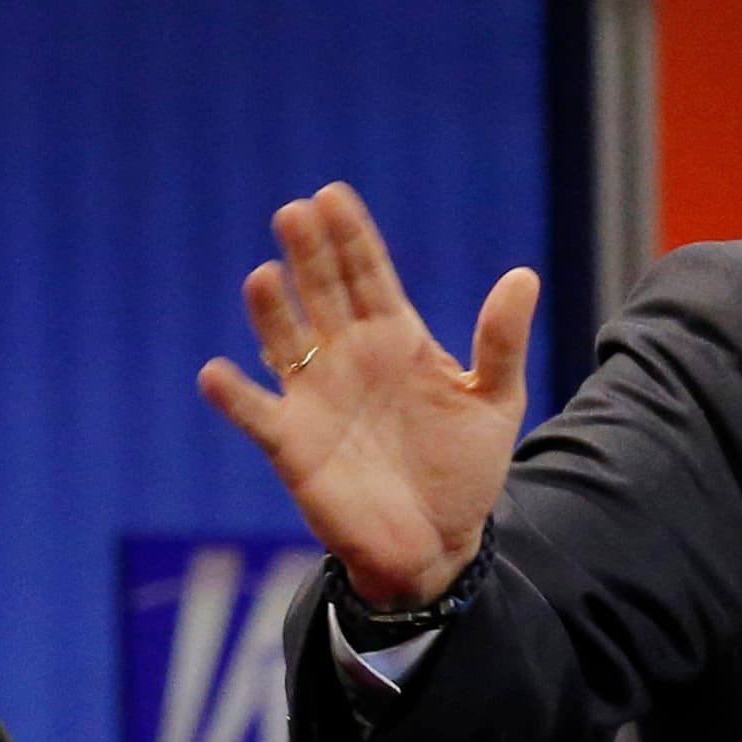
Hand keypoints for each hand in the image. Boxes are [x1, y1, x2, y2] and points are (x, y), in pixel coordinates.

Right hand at [197, 183, 537, 607]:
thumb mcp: (494, 403)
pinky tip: (217, 373)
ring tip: (264, 276)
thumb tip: (523, 277)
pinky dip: (234, 395)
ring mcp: (316, 397)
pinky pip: (256, 413)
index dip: (350, 236)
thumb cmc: (464, 471)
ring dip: (271, 310)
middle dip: (308, 253)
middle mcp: (348, 357)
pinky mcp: (293, 444)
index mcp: (396, 338)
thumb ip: (501, 343)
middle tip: (294, 213)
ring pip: (285, 340)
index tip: (333, 195)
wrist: (437, 546)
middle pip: (322, 292)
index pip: (368, 273)